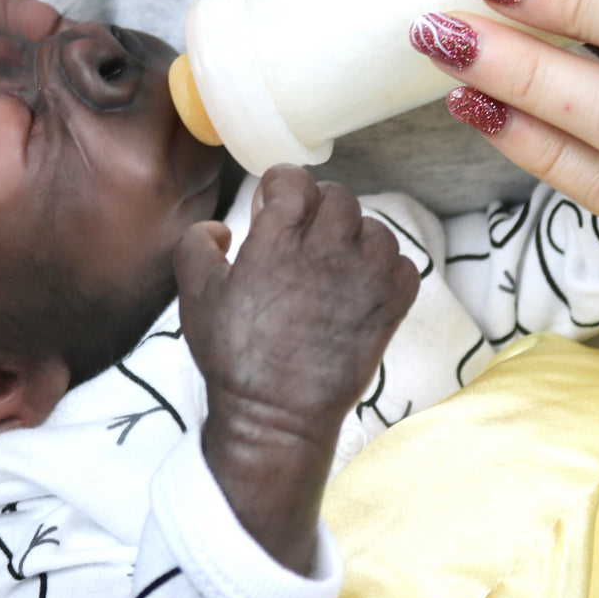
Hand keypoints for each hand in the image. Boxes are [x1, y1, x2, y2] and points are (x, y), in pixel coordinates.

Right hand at [174, 166, 418, 570]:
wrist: (277, 417)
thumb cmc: (234, 358)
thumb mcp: (195, 296)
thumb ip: (196, 245)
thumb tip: (222, 228)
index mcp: (277, 242)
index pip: (293, 180)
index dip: (279, 185)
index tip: (272, 202)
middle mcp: (327, 252)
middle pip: (338, 197)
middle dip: (317, 207)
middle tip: (302, 232)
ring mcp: (364, 280)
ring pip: (375, 228)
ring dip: (355, 235)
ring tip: (334, 258)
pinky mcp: (389, 309)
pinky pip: (403, 266)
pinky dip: (388, 268)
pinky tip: (363, 282)